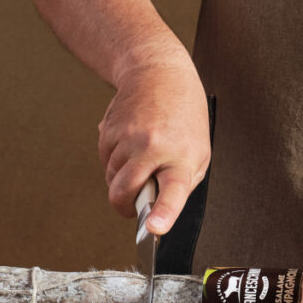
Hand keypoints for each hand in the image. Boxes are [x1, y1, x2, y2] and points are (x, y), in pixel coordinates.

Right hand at [98, 41, 210, 232]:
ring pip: (111, 179)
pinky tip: (130, 144)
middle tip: (133, 208)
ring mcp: (127, 138)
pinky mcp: (108, 131)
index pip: (172, 191)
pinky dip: (114, 161)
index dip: (162, 213)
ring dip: (121, 179)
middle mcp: (152, 147)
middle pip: (123, 192)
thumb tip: (155, 210)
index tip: (153, 227)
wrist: (159, 74)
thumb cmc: (183, 116)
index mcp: (181, 157)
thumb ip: (180, 184)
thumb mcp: (198, 153)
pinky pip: (104, 161)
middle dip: (123, 207)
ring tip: (141, 158)